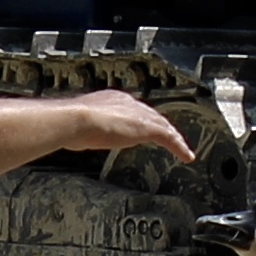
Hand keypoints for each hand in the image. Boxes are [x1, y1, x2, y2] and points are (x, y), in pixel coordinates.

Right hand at [64, 91, 194, 163]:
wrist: (75, 120)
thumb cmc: (69, 123)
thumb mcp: (79, 126)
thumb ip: (84, 129)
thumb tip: (74, 136)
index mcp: (113, 99)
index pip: (134, 109)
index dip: (143, 119)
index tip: (146, 127)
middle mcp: (128, 103)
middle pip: (153, 115)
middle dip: (162, 126)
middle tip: (170, 137)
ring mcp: (138, 115)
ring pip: (164, 125)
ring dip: (174, 137)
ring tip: (182, 147)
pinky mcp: (146, 128)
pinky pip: (169, 138)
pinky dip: (179, 147)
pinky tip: (186, 156)